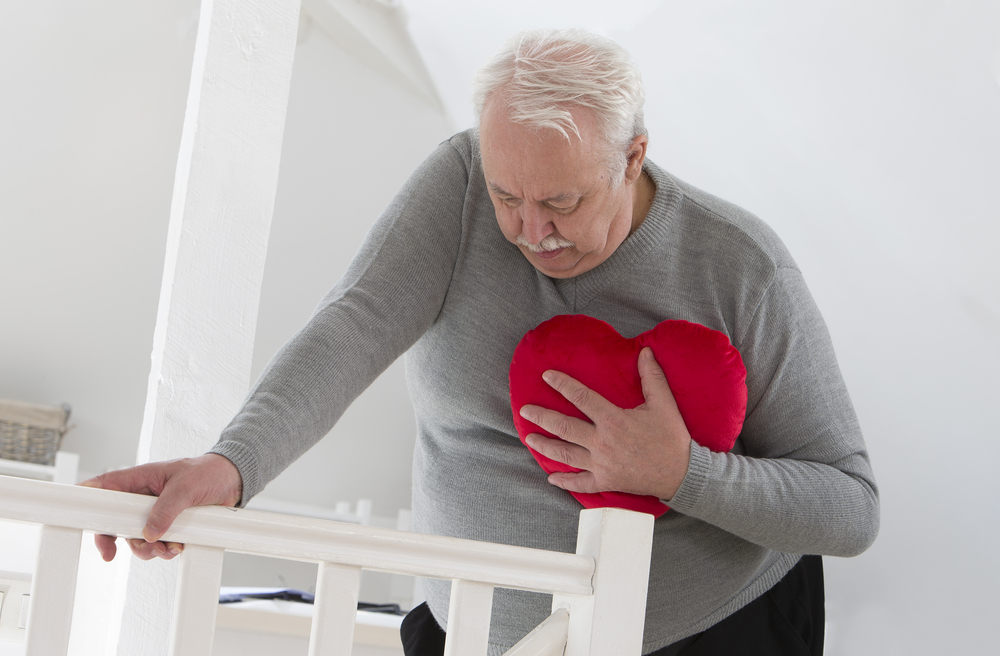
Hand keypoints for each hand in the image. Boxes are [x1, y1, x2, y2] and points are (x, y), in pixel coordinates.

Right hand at [79, 453, 241, 561]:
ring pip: (136, 538)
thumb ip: (166, 508)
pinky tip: (177, 548)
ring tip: (164, 549)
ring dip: (146, 549)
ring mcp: (155, 513)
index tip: (78, 517)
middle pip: (114, 521)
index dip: (88, 499)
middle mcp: (144, 497)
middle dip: (115, 539)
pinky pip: (157, 544)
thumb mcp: (186, 486)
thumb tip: (149, 532)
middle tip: (110, 553)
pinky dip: (163, 551)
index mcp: (141, 479)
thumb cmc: (208, 472)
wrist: (233, 481)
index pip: (106, 486)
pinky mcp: (170, 526)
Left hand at [518, 347, 691, 499]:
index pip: (581, 398)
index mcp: (614, 420)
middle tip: (525, 409)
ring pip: (565, 454)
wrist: (682, 475)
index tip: (547, 376)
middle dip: (542, 417)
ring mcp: (601, 464)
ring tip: (528, 437)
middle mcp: (602, 442)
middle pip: (564, 427)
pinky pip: (580, 483)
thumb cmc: (672, 438)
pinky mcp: (606, 482)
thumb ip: (652, 377)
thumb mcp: (664, 404)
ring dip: (544, 445)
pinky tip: (551, 478)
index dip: (562, 384)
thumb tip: (645, 352)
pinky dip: (564, 481)